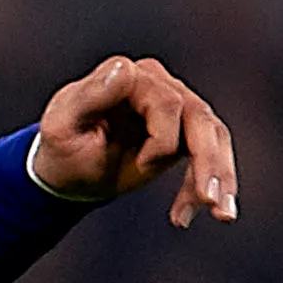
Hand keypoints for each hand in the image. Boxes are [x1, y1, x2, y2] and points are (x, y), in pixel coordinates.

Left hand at [31, 55, 238, 226]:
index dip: (162, 137)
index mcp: (128, 76)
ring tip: (220, 214)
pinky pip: (212, 152)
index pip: (165, 102)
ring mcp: (176, 104)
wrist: (70, 171)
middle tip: (207, 200)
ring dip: (220, 176)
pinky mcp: (186, 129)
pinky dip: (213, 183)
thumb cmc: (62, 147)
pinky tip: (202, 213)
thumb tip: (124, 68)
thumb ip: (90, 95)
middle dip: (207, 161)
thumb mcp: (62, 126)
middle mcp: (157, 83)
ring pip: (214, 135)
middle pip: (198, 118)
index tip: (145, 167)